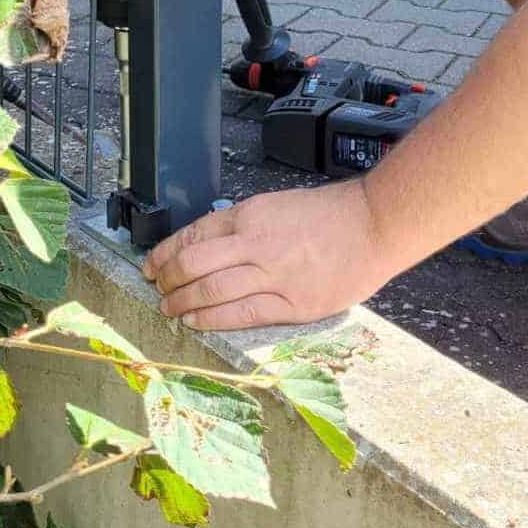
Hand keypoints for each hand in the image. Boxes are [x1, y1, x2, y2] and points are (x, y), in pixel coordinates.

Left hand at [143, 180, 387, 331]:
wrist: (374, 224)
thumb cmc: (331, 214)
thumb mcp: (278, 206)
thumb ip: (245, 226)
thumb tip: (209, 247)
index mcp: (252, 215)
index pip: (194, 234)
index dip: (165, 253)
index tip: (152, 264)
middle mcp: (256, 243)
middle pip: (194, 264)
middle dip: (167, 279)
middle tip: (158, 288)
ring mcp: (274, 275)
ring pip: (212, 291)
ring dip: (183, 303)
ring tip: (170, 310)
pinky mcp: (293, 304)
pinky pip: (242, 314)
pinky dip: (213, 319)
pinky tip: (197, 321)